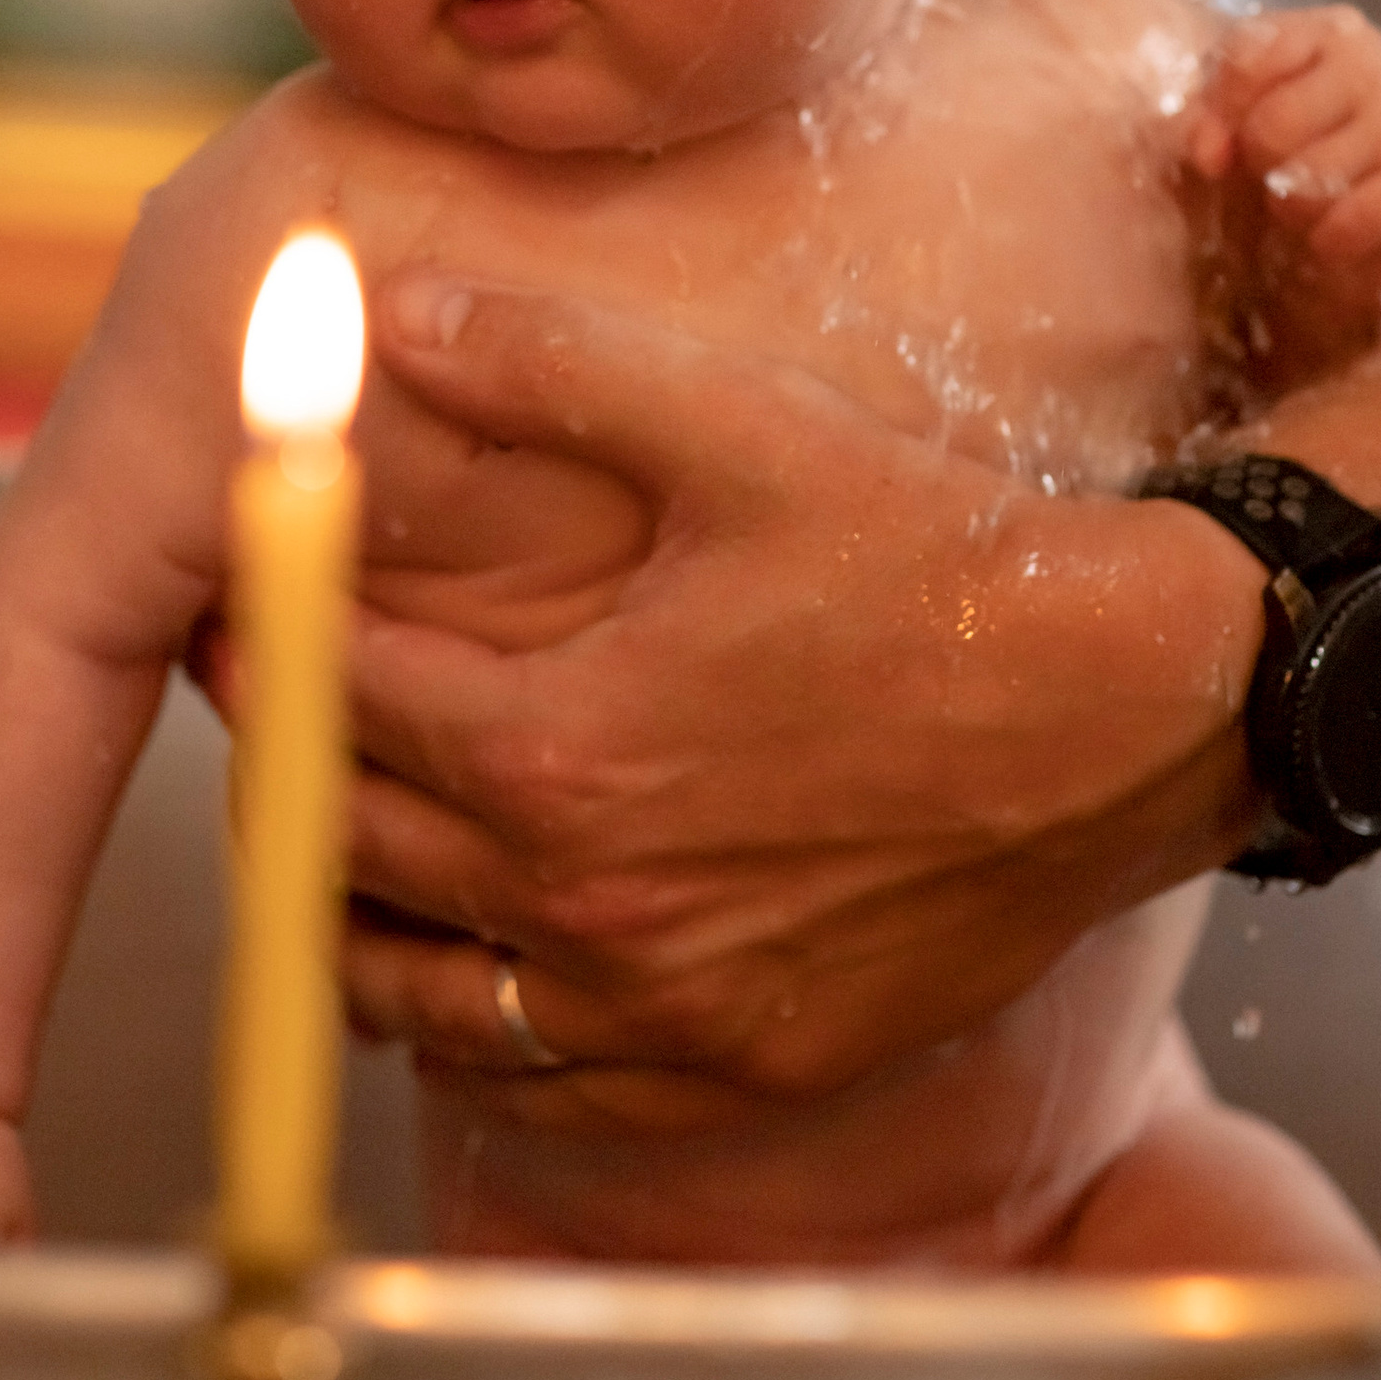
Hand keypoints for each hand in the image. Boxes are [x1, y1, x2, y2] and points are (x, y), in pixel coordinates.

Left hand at [324, 278, 1264, 1115]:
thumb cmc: (931, 553)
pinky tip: (471, 945)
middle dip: (289, 758)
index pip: (335, 696)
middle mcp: (586, 902)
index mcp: (557, 742)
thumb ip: (545, 361)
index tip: (247, 599)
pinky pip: (532, 1073)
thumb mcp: (737, 425)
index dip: (275, 633)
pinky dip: (467, 1015)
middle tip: (278, 698)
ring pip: (405, 989)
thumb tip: (391, 306)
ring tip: (339, 824)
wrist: (1133, 709)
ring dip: (343, 905)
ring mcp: (661, 1007)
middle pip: (344, 844)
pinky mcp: (735, 1066)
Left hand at [1185, 5, 1380, 292]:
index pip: (1242, 59)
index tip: (1230, 139)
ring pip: (1306, 181)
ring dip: (1296, 211)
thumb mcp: (1256, 116)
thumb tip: (1207, 153)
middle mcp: (1371, 58)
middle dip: (1263, 168)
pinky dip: (1331, 241)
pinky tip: (1341, 232)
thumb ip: (1211, 120)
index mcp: (1325, 30)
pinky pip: (1350, 220)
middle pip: (1270, 127)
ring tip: (1318, 201)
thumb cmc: (1322, 144)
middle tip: (1286, 174)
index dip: (1222, 113)